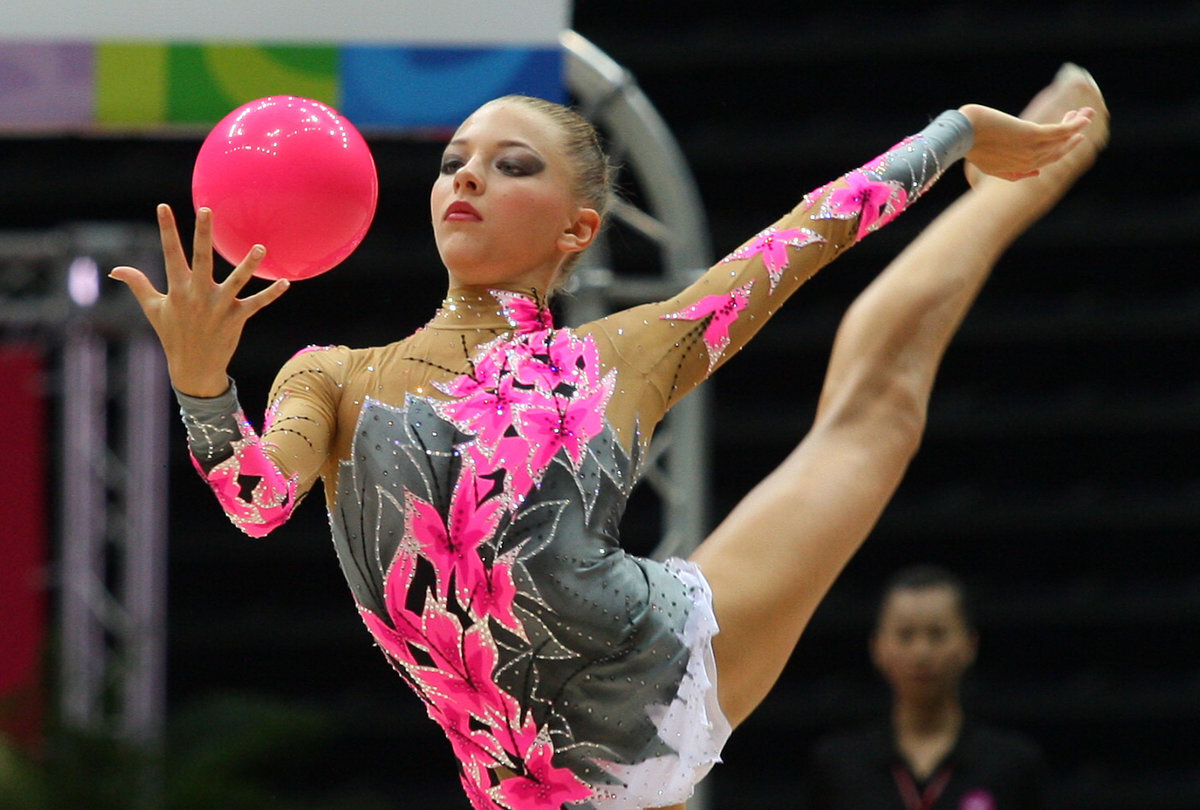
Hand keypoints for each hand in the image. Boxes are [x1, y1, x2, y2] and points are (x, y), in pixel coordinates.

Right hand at [109, 204, 288, 396]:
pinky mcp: (236, 318)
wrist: (193, 368)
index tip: (163, 206)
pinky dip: (271, 294)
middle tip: (207, 209)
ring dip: (249, 265)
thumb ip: (138, 284)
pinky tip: (285, 282)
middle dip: (203, 234)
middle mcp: (198, 295)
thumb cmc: (172, 335)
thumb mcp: (153, 309)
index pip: (170, 254)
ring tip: (261, 248)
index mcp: (177, 290)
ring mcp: (218, 307)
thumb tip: (115, 270)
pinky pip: (256, 304)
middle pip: (201, 259)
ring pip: (236, 281)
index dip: (167, 230)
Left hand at [959, 100, 1095, 181]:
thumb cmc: (969, 143)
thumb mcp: (988, 163)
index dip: (1058, 151)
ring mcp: (1030, 150)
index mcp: (1015, 170)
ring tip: (1087, 113)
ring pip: (1061, 140)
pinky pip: (1059, 131)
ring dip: (1076, 125)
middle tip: (1082, 123)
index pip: (1043, 162)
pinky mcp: (1032, 135)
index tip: (1070, 139)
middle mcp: (1026, 163)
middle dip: (1072, 138)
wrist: (963, 133)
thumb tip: (1036, 173)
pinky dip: (1073, 124)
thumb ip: (1010, 172)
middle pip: (1056, 152)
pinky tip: (1082, 116)